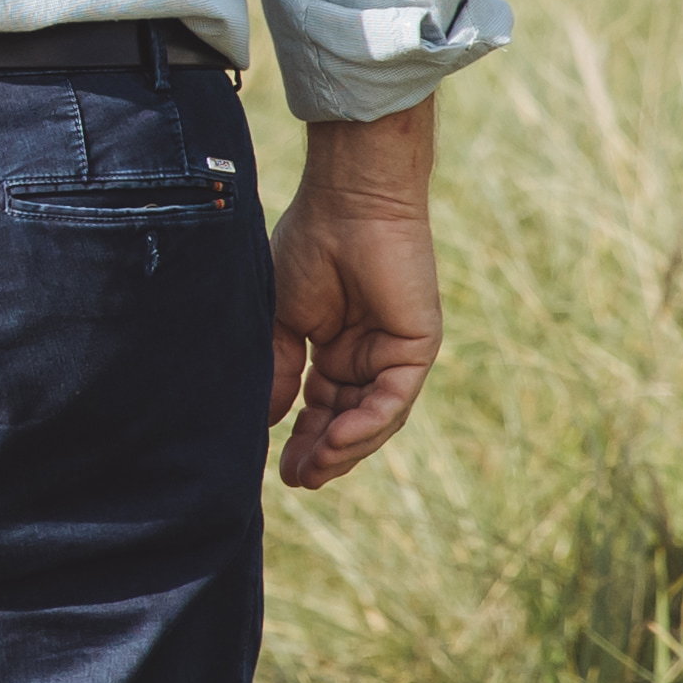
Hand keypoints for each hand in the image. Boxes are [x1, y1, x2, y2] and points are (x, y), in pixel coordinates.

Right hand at [268, 102, 441, 489]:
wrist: (347, 202)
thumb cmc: (308, 244)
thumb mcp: (281, 319)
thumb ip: (277, 369)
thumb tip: (265, 421)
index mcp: (334, 346)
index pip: (321, 407)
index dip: (302, 438)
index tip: (279, 470)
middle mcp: (367, 354)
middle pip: (348, 419)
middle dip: (323, 453)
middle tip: (296, 480)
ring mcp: (394, 352)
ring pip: (374, 418)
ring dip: (343, 448)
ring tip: (312, 470)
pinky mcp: (417, 347)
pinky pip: (393, 400)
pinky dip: (366, 424)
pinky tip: (335, 440)